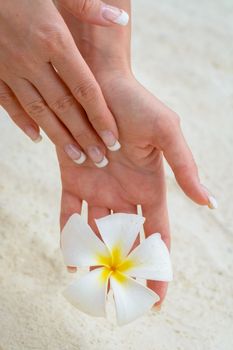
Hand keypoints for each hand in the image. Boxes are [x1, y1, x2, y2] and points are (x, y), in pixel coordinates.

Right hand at [0, 0, 128, 166]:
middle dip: (84, 136)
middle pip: (64, 107)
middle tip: (100, 160)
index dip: (100, 116)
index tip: (113, 140)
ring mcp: (10, 68)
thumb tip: (120, 19)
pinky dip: (23, 123)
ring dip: (59, 137)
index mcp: (53, 39)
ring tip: (77, 158)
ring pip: (38, 111)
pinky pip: (8, 103)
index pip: (84, 88)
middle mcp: (32, 59)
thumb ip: (87, 7)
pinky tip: (37, 139)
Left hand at [57, 73, 213, 304]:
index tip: (158, 297)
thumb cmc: (136, 104)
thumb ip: (185, 168)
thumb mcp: (167, 134)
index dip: (159, 266)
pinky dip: (69, 234)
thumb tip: (210, 202)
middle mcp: (124, 194)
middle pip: (126, 240)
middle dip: (125, 268)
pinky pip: (69, 213)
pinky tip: (70, 256)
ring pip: (96, 232)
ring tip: (90, 285)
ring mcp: (98, 189)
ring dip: (93, 257)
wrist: (98, 83)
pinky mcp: (73, 180)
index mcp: (150, 189)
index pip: (157, 235)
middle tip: (119, 298)